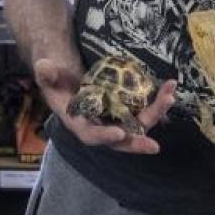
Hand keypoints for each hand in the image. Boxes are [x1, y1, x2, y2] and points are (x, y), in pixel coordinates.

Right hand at [34, 59, 176, 154]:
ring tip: (170, 96)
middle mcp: (98, 123)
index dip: (103, 136)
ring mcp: (113, 115)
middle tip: (154, 146)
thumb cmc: (54, 73)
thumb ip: (46, 72)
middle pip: (120, 137)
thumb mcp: (47, 70)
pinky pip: (142, 108)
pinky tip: (169, 90)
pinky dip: (156, 102)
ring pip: (136, 122)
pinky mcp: (124, 106)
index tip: (119, 134)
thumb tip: (44, 67)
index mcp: (77, 120)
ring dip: (155, 112)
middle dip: (137, 139)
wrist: (65, 68)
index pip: (90, 134)